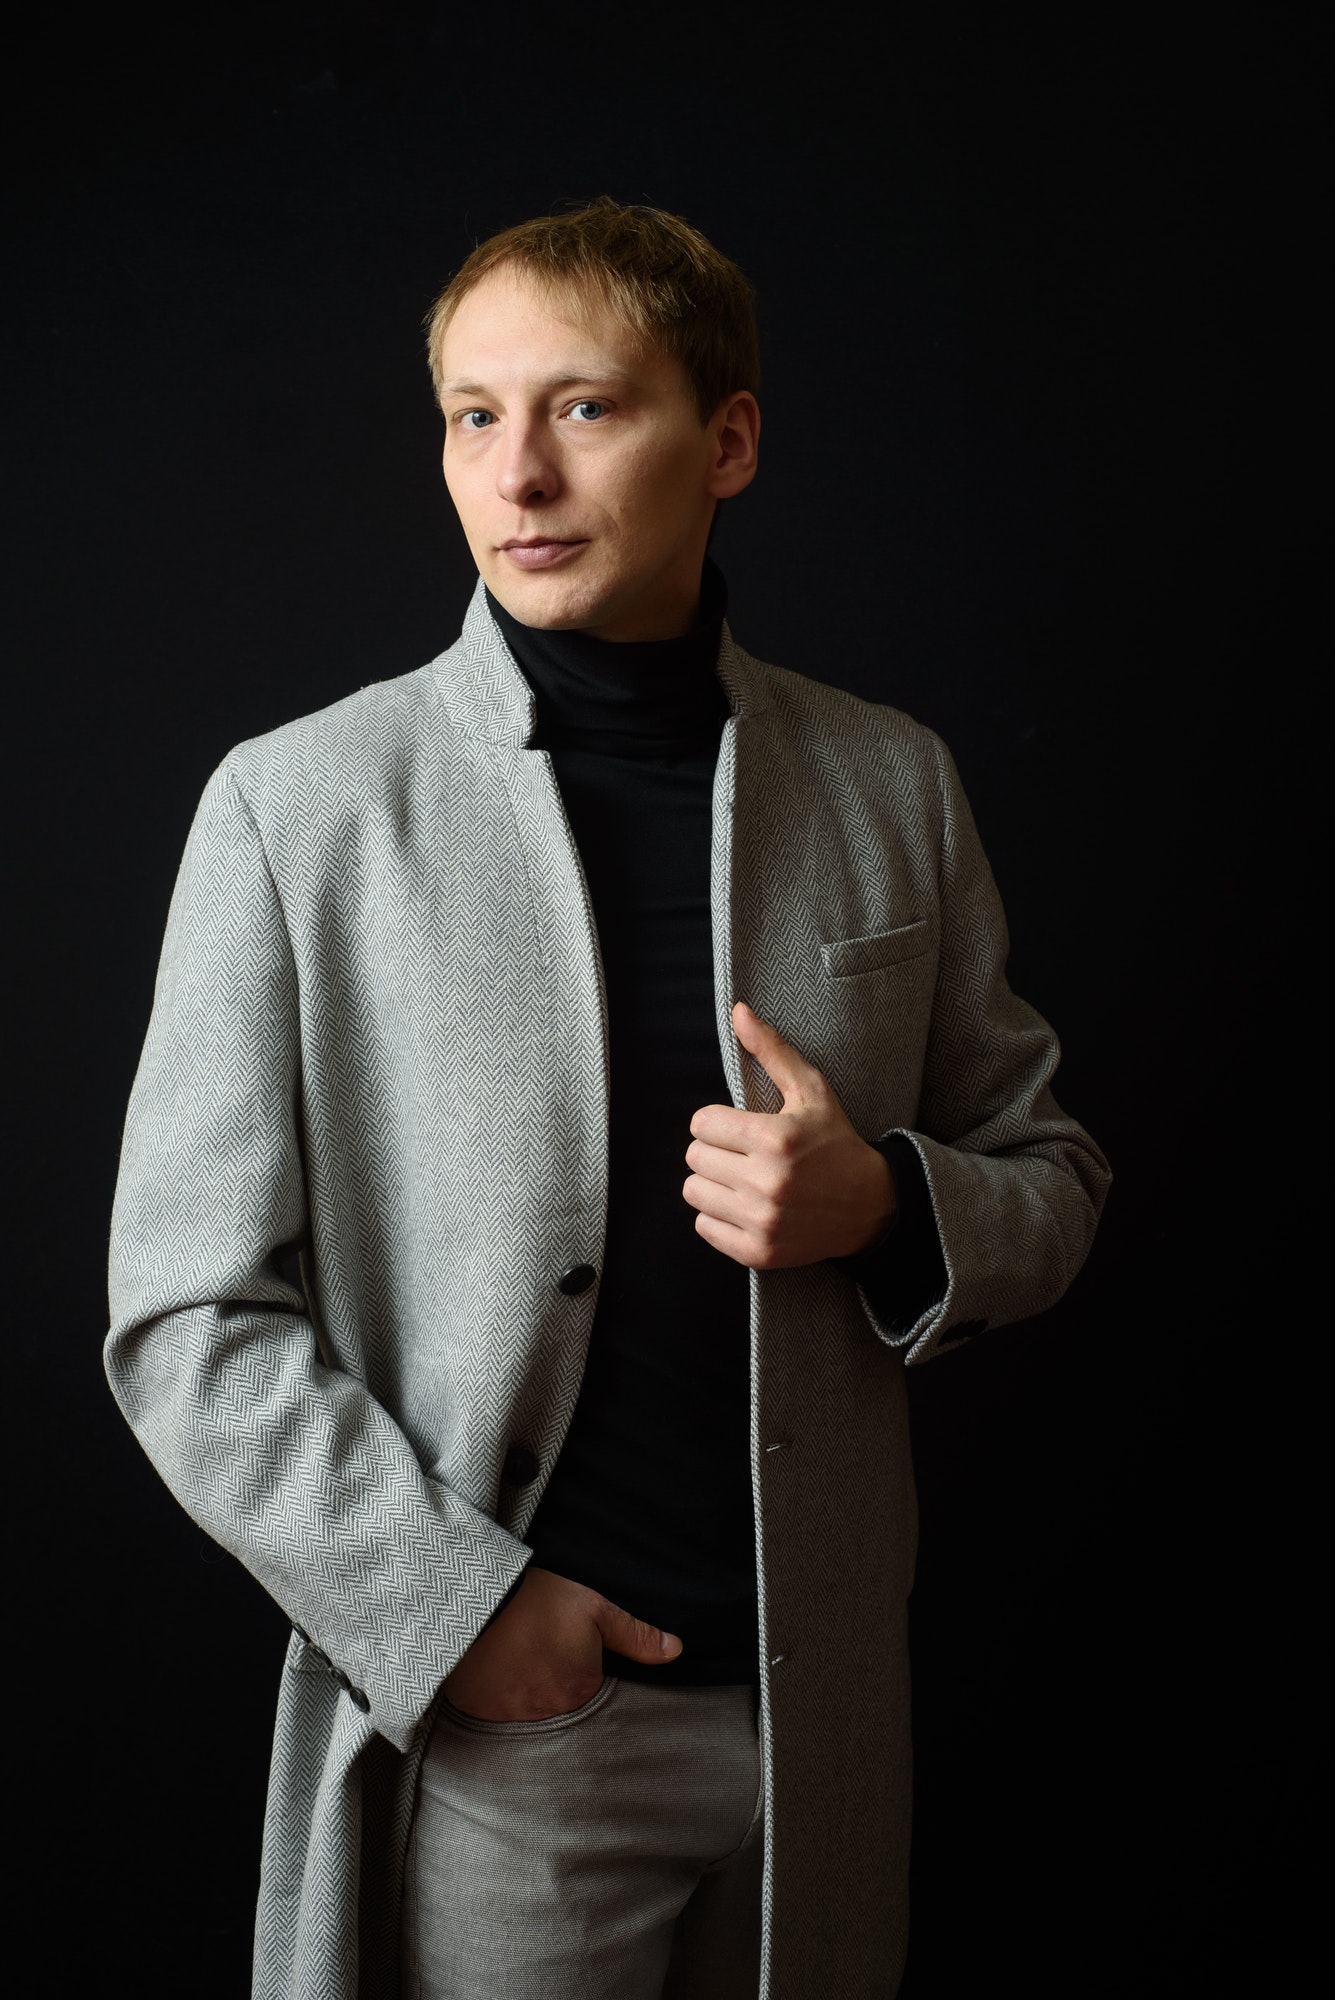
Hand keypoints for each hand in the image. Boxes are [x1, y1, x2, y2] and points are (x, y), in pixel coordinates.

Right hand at [441, 1566, 681, 1721]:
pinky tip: (500, 1684)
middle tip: (547, 1666)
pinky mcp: (483, 1719)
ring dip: (532, 1703)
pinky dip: (502, 1708)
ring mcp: (516, 1720)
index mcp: (584, 1690)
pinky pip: (501, 1724)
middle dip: (561, 1697)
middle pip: (568, 1716)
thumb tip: (676, 1650)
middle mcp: (554, 1715)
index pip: (599, 1701)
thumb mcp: (593, 1608)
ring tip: (524, 1672)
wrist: (475, 1601)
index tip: (574, 1665)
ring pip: (535, 1721)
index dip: (590, 1682)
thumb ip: (635, 1634)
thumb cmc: (538, 1600)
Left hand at [683, 1001, 897, 1269]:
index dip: (717, 1121)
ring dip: (712, 1182)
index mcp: (775, 1138)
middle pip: (694, 1157)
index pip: (701, 1123)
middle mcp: (766, 1182)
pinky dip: (717, 1216)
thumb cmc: (835, 1142)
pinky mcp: (759, 1251)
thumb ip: (771, 1051)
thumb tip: (738, 1011)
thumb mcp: (811, 1090)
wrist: (870, 1205)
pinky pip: (704, 1227)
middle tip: (741, 1153)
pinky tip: (744, 1205)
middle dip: (714, 1150)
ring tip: (741, 1178)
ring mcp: (762, 1221)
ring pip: (694, 1192)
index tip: (738, 1127)